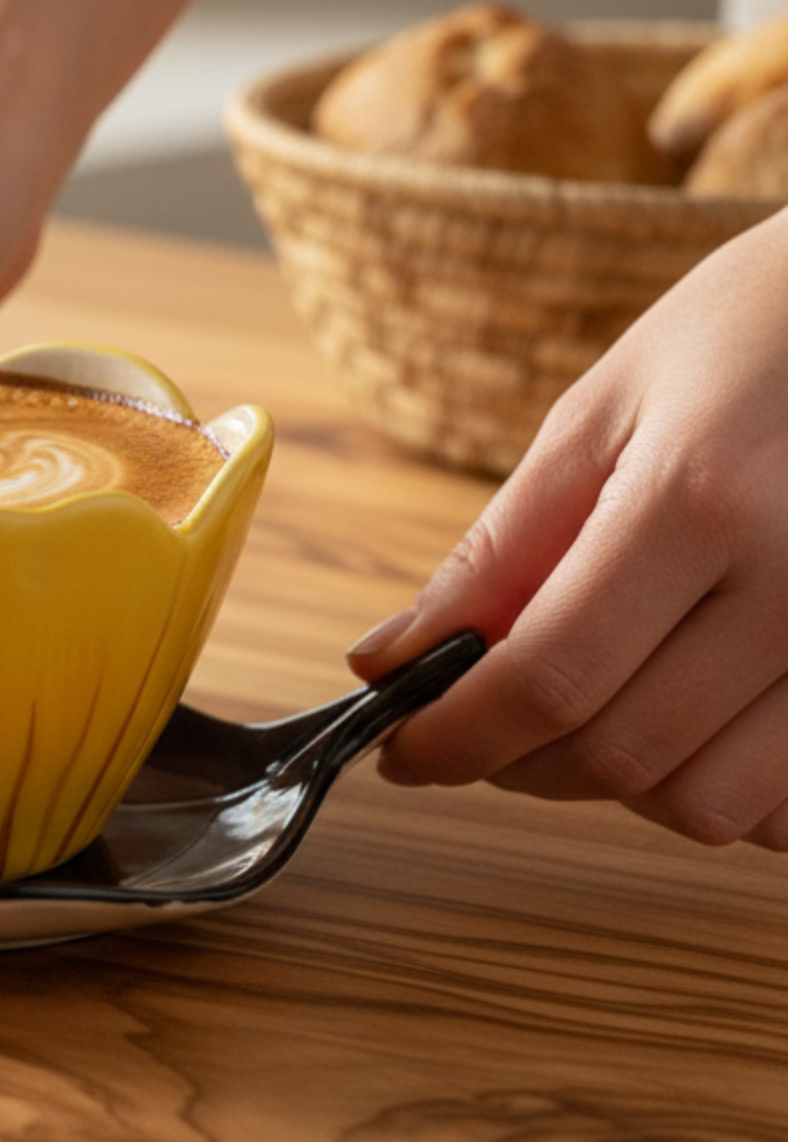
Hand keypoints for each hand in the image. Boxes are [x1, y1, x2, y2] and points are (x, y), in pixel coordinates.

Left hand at [346, 208, 787, 848]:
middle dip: (514, 762)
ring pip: (710, 804)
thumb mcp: (604, 410)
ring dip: (618, 785)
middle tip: (473, 726)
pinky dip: (723, 790)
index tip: (400, 750)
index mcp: (701, 498)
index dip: (454, 736)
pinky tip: (687, 715)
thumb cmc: (750, 336)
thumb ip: (499, 549)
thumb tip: (390, 658)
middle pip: (621, 755)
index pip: (548, 676)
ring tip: (586, 707)